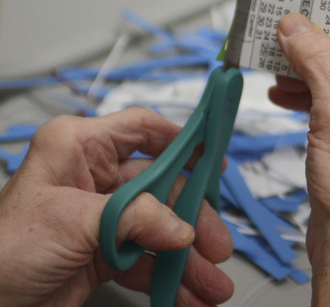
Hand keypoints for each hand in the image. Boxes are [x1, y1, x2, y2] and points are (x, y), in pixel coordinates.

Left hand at [0, 107, 233, 306]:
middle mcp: (94, 178)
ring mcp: (101, 215)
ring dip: (187, 258)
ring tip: (210, 283)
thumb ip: (134, 219)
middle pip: (163, 186)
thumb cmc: (0, 252)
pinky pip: (148, 258)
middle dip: (193, 220)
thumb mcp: (73, 223)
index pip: (143, 129)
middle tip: (217, 245)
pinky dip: (168, 278)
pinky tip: (186, 294)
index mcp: (79, 148)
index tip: (215, 155)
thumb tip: (181, 228)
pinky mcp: (103, 251)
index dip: (183, 139)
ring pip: (161, 227)